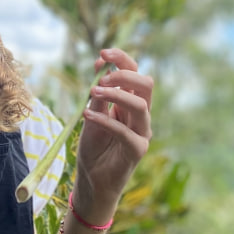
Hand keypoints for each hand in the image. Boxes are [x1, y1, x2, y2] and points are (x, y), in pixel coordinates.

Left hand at [72, 48, 152, 217]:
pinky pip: (125, 131)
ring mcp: (142, 132)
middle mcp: (141, 115)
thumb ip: (98, 93)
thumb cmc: (93, 146)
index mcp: (131, 102)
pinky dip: (104, 119)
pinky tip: (87, 115)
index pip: (135, 73)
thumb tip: (100, 64)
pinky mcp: (138, 149)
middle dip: (124, 75)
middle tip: (101, 78)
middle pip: (146, 84)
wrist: (91, 179)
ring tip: (92, 93)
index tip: (102, 54)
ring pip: (139, 105)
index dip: (122, 59)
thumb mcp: (92, 114)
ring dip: (115, 94)